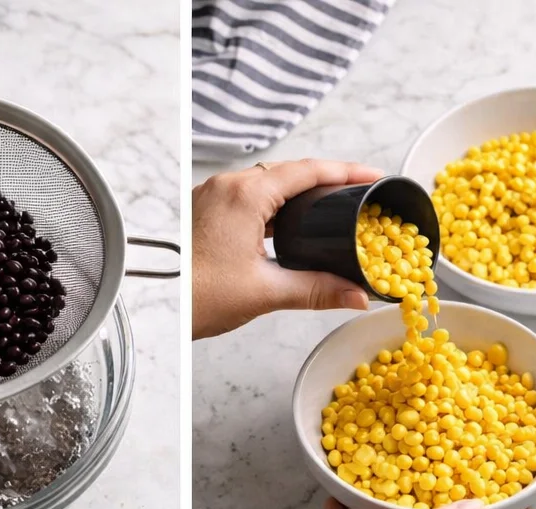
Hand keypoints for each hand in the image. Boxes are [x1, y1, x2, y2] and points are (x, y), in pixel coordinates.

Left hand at [193, 158, 382, 338]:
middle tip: (356, 194)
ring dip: (299, 195)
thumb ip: (317, 290)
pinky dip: (275, 207)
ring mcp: (213, 197)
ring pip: (268, 184)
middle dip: (325, 182)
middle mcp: (227, 186)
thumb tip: (355, 296)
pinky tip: (289, 226)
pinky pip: (249, 198)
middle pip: (289, 173)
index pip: (307, 170)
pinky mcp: (206, 213)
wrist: (162, 311)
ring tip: (329, 210)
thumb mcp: (266, 292)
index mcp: (244, 194)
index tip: (372, 175)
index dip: (345, 171)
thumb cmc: (198, 298)